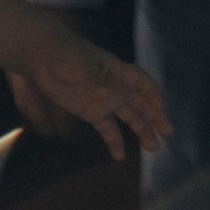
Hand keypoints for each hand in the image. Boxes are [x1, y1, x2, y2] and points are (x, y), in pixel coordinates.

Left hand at [8, 30, 171, 159]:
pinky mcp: (90, 111)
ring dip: (142, 130)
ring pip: (128, 116)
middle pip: (140, 103)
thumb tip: (104, 94)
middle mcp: (115, 87)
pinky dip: (113, 141)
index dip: (152, 94)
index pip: (141, 82)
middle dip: (155, 117)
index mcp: (116, 71)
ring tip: (152, 147)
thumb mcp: (78, 64)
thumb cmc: (63, 53)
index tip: (159, 107)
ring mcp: (104, 100)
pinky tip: (119, 156)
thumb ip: (92, 79)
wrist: (42, 56)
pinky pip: (106, 128)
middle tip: (167, 132)